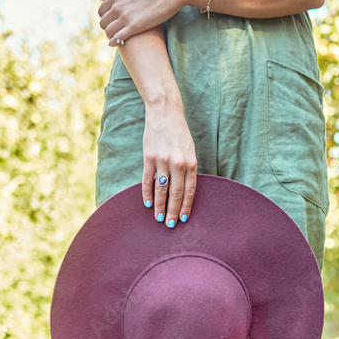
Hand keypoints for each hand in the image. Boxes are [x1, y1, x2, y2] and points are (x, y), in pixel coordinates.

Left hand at [98, 0, 185, 45]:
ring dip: (111, 36)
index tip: (112, 21)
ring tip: (117, 37)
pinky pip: (118, 38)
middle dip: (108, 27)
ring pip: (108, 32)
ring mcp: (125, 17)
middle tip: (115, 30)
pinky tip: (119, 43)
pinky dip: (115, 42)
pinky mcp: (134, 27)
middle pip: (103, 22)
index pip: (101, 11)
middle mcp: (118, 6)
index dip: (106, 17)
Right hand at [142, 100, 196, 226]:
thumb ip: (189, 168)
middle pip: (176, 194)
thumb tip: (185, 190)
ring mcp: (162, 161)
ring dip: (160, 206)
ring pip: (161, 190)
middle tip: (171, 225)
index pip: (189, 191)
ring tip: (159, 219)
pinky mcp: (149, 157)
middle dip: (173, 212)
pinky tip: (148, 204)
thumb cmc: (179, 133)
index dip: (186, 206)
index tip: (183, 219)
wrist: (165, 113)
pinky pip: (147, 180)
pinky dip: (147, 193)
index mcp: (191, 163)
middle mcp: (177, 164)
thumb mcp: (190, 150)